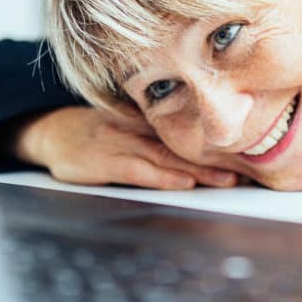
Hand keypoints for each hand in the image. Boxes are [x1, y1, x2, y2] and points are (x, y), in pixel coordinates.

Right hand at [15, 106, 237, 189]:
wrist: (52, 132)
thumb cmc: (97, 134)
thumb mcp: (130, 127)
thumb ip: (160, 136)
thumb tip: (202, 154)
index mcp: (147, 118)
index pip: (189, 131)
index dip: (219, 144)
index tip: (249, 155)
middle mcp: (137, 126)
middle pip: (183, 144)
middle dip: (217, 159)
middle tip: (248, 171)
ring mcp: (120, 141)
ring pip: (166, 157)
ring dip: (199, 171)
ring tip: (227, 180)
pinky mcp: (103, 160)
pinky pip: (138, 169)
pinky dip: (163, 177)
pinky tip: (184, 184)